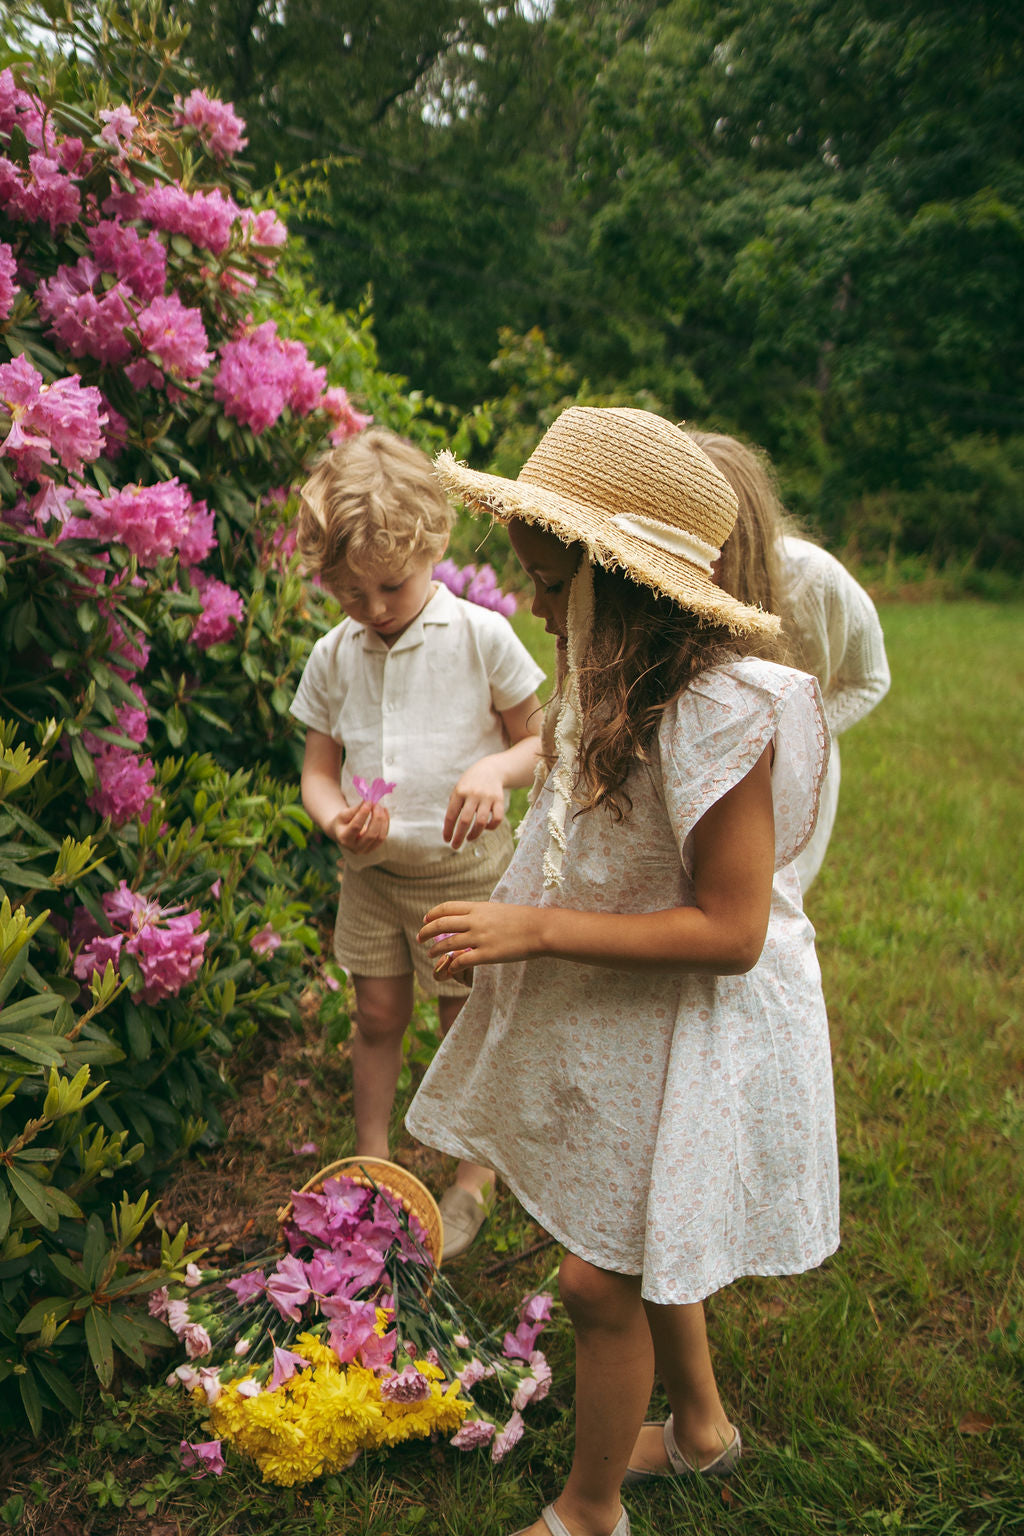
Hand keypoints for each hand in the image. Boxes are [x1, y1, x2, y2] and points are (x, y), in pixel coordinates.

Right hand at [330, 797, 389, 853]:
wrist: (341, 834)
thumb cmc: (341, 822)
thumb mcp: (343, 814)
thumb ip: (355, 809)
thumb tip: (369, 802)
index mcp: (344, 838)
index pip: (356, 826)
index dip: (364, 813)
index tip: (369, 801)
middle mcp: (355, 848)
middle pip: (371, 834)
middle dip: (377, 817)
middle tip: (377, 804)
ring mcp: (365, 850)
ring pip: (380, 837)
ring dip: (383, 820)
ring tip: (381, 807)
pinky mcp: (373, 848)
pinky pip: (383, 836)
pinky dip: (386, 824)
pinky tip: (384, 813)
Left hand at [418, 901, 541, 972]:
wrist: (540, 929)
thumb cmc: (523, 919)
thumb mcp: (498, 909)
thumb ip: (482, 913)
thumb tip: (469, 918)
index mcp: (478, 907)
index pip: (447, 908)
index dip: (432, 914)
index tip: (425, 920)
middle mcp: (475, 921)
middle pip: (442, 924)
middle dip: (427, 932)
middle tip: (420, 939)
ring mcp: (480, 937)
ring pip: (448, 943)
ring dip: (435, 950)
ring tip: (429, 954)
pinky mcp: (486, 954)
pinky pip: (462, 961)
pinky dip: (451, 965)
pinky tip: (448, 969)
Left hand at [443, 756, 506, 849]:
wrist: (490, 769)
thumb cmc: (470, 784)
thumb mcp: (458, 790)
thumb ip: (454, 806)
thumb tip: (450, 829)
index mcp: (459, 792)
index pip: (451, 815)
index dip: (448, 830)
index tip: (447, 840)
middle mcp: (473, 794)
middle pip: (465, 820)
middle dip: (459, 836)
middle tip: (455, 847)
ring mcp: (487, 797)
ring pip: (481, 822)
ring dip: (474, 834)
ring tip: (469, 838)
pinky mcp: (499, 800)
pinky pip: (496, 819)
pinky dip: (491, 827)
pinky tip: (485, 828)